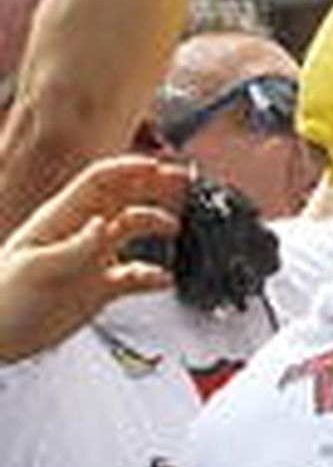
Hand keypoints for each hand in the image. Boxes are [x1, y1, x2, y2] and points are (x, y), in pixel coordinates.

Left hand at [0, 156, 187, 361]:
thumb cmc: (4, 299)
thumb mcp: (37, 269)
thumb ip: (75, 247)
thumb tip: (104, 223)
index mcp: (63, 218)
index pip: (101, 180)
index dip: (129, 168)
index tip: (156, 166)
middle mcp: (82, 232)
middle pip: (124, 196)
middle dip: (153, 185)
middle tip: (181, 181)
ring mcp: (91, 259)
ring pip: (133, 229)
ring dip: (156, 224)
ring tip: (174, 229)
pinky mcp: (98, 288)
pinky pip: (133, 275)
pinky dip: (152, 276)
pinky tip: (163, 280)